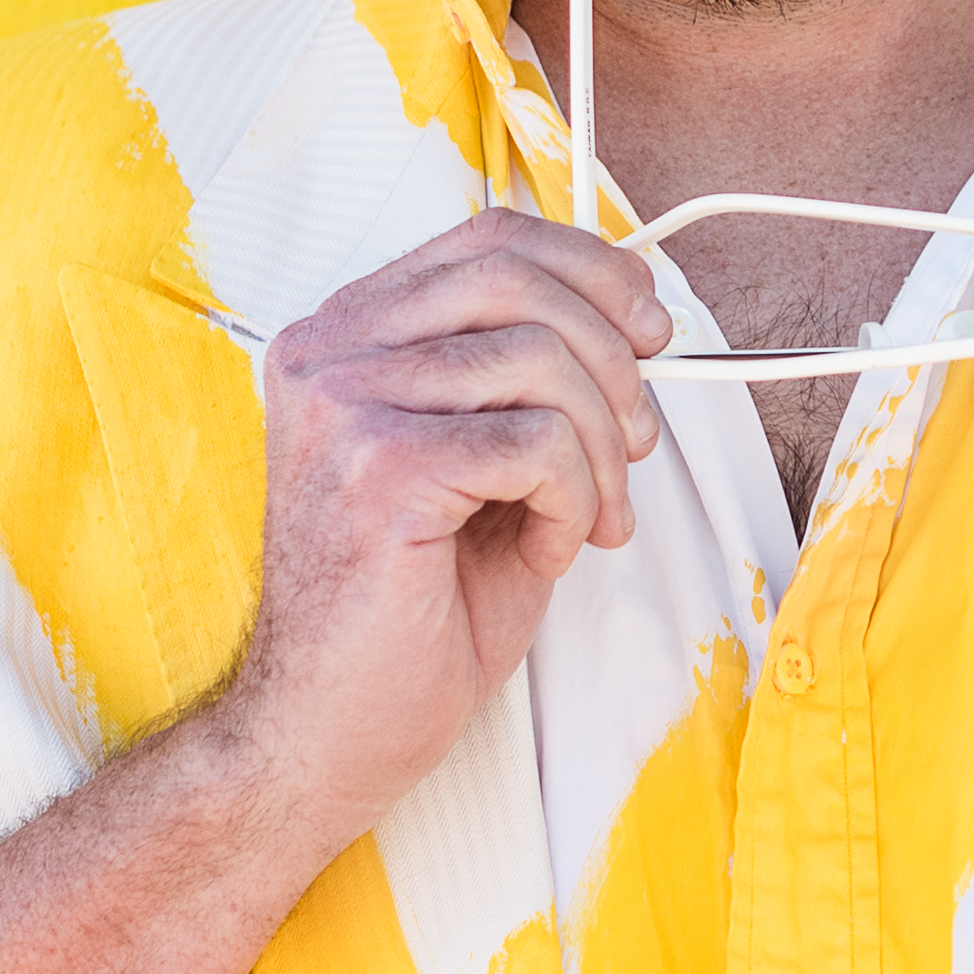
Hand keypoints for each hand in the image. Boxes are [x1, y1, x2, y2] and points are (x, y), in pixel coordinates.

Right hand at [215, 212, 670, 838]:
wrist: (326, 732)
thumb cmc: (405, 612)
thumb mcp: (479, 464)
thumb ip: (526, 380)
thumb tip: (634, 322)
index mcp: (344, 338)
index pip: (487, 240)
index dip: (592, 269)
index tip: (647, 328)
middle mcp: (328, 355)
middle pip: (518, 280)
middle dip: (613, 359)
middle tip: (635, 443)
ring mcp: (344, 407)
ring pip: (542, 363)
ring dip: (599, 452)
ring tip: (589, 520)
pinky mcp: (379, 470)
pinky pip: (539, 444)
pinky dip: (575, 501)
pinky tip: (547, 548)